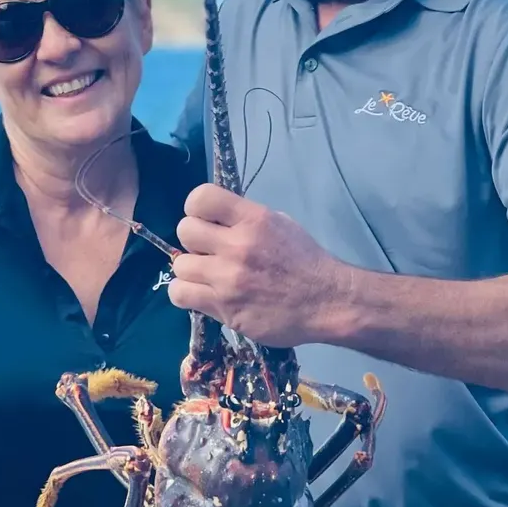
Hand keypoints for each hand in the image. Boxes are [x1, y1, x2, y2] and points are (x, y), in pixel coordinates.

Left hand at [168, 183, 344, 347]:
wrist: (327, 302)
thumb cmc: (305, 261)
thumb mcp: (281, 224)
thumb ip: (245, 219)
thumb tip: (215, 220)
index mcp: (254, 219)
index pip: (201, 198)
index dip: (196, 209)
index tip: (205, 220)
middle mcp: (237, 246)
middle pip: (185, 231)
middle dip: (194, 241)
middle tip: (208, 252)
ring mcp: (228, 279)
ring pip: (180, 266)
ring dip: (191, 270)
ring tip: (207, 276)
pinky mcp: (224, 308)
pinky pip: (180, 294)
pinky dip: (186, 293)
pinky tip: (202, 294)